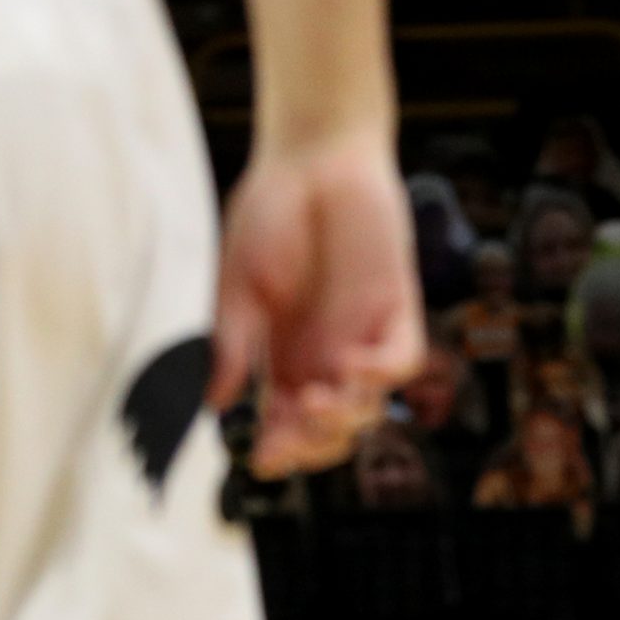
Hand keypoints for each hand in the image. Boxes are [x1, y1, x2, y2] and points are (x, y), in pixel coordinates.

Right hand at [210, 127, 424, 477]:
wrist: (313, 160)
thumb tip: (216, 404)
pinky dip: (381, 374)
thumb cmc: (270, 217)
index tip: (264, 459)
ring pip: (371, 406)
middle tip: (292, 434)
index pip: (289, 422)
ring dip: (346, 417)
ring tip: (320, 399)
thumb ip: (232, 344)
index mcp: (284, 356)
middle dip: (316, 446)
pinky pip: (403, 360)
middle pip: (335, 429)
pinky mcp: (398, 309)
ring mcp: (365, 334)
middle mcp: (327, 354)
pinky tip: (351, 363)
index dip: (283, 449)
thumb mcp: (239, 287)